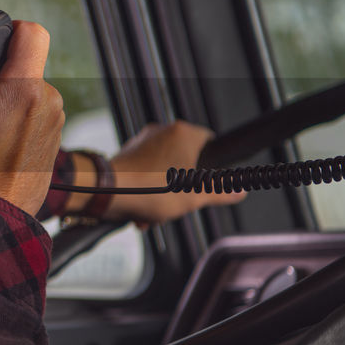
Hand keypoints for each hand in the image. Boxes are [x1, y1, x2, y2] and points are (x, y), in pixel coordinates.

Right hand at [0, 21, 64, 215]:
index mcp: (23, 93)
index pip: (32, 32)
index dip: (9, 32)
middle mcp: (48, 103)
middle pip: (25, 64)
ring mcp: (55, 121)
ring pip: (29, 89)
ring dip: (7, 101)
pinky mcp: (54, 138)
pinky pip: (35, 112)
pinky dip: (16, 119)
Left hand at [104, 120, 245, 225]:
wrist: (106, 192)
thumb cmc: (149, 190)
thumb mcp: (194, 197)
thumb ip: (220, 192)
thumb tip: (238, 191)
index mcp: (183, 133)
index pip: (210, 141)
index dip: (214, 164)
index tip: (211, 180)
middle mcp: (162, 131)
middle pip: (186, 160)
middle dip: (182, 187)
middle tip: (179, 203)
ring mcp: (142, 141)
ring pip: (164, 170)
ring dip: (163, 194)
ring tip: (157, 213)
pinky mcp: (127, 154)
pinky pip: (145, 173)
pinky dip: (146, 192)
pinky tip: (143, 211)